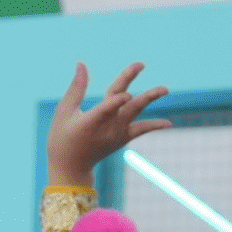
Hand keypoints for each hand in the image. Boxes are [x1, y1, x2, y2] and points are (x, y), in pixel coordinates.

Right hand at [45, 62, 171, 185]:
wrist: (72, 167)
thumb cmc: (63, 136)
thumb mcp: (64, 112)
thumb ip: (76, 88)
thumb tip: (82, 64)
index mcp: (90, 122)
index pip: (106, 109)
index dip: (116, 102)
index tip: (127, 93)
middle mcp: (107, 128)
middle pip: (124, 102)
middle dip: (130, 81)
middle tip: (141, 64)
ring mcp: (117, 133)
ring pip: (136, 112)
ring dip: (150, 98)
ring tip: (165, 89)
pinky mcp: (123, 138)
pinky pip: (141, 130)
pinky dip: (154, 126)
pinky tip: (168, 123)